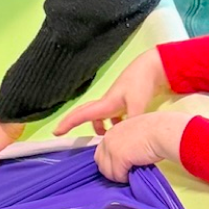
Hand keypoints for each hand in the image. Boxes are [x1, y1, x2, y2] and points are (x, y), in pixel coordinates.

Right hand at [54, 49, 168, 137]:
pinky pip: (112, 117)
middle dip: (74, 122)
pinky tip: (124, 132)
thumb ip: (131, 121)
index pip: (82, 115)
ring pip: (100, 118)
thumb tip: (126, 137)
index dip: (68, 123)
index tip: (56, 132)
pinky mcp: (124, 104)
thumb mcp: (137, 104)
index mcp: (106, 104)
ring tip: (106, 140)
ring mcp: (115, 103)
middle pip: (85, 114)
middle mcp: (107, 104)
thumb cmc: (141, 83)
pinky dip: (114, 126)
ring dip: (99, 128)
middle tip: (62, 133)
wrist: (152, 68)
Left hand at [92, 111, 191, 183]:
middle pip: (100, 162)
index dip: (109, 161)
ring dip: (118, 176)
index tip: (119, 167)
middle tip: (123, 174)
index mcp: (112, 131)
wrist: (162, 132)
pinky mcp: (118, 159)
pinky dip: (125, 178)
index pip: (102, 151)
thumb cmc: (156, 131)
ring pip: (107, 171)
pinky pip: (117, 175)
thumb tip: (126, 156)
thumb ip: (126, 142)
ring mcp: (111, 149)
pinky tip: (133, 175)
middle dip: (110, 170)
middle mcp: (108, 139)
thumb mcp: (135, 133)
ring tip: (129, 175)